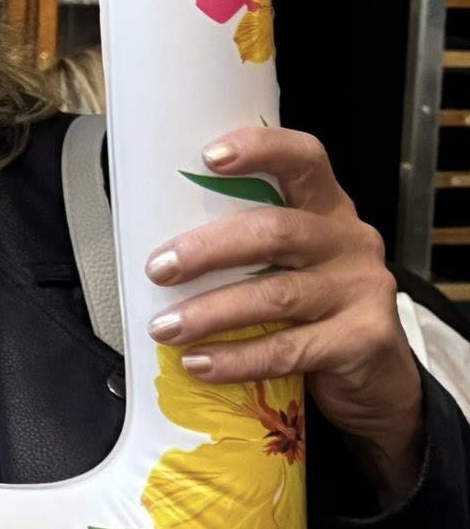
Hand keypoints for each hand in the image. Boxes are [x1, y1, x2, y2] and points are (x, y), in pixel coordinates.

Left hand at [144, 126, 424, 503]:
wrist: (376, 378)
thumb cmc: (310, 308)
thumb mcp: (285, 264)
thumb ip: (243, 247)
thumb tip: (153, 252)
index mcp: (324, 207)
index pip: (302, 158)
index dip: (260, 150)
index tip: (207, 157)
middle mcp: (348, 239)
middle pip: (275, 231)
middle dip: (208, 250)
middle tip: (158, 270)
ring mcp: (361, 289)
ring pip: (276, 294)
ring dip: (210, 312)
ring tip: (164, 328)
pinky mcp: (363, 340)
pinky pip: (288, 349)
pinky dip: (236, 358)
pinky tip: (199, 364)